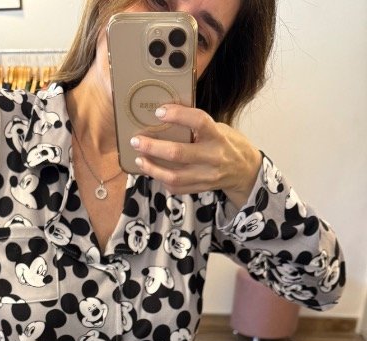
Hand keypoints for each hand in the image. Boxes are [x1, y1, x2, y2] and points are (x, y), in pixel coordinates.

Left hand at [130, 104, 261, 209]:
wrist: (245, 172)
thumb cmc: (227, 144)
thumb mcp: (219, 129)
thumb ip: (197, 127)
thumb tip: (166, 118)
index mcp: (218, 136)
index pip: (199, 121)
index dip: (178, 115)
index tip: (159, 112)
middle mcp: (213, 157)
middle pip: (179, 153)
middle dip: (153, 147)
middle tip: (136, 141)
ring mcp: (207, 176)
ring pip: (174, 176)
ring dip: (152, 168)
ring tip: (139, 160)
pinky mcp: (201, 189)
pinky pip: (177, 188)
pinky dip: (162, 180)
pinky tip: (153, 172)